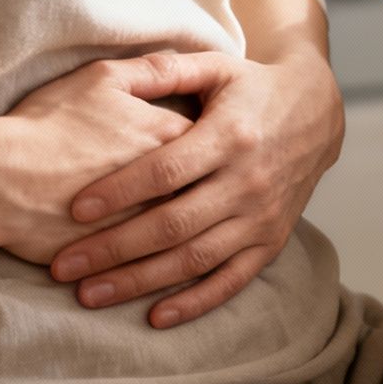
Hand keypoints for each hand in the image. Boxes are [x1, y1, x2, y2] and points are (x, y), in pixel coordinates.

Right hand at [0, 53, 197, 263]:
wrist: (1, 180)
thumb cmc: (49, 123)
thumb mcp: (102, 79)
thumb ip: (151, 70)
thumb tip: (182, 67)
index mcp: (173, 138)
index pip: (212, 141)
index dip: (205, 144)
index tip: (202, 146)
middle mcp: (175, 184)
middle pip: (207, 188)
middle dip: (204, 190)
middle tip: (199, 188)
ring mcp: (153, 226)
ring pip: (186, 232)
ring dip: (183, 232)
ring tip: (168, 229)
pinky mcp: (128, 261)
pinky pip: (160, 265)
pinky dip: (158, 264)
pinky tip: (150, 260)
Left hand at [46, 47, 344, 328]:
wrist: (318, 113)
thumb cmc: (253, 88)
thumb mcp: (217, 67)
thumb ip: (167, 71)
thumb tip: (117, 73)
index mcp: (231, 135)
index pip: (167, 171)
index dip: (120, 191)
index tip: (75, 209)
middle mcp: (249, 180)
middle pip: (174, 223)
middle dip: (115, 248)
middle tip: (64, 267)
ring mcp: (263, 215)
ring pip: (196, 257)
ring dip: (141, 281)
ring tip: (91, 294)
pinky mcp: (272, 240)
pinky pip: (232, 279)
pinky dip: (195, 302)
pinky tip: (155, 316)